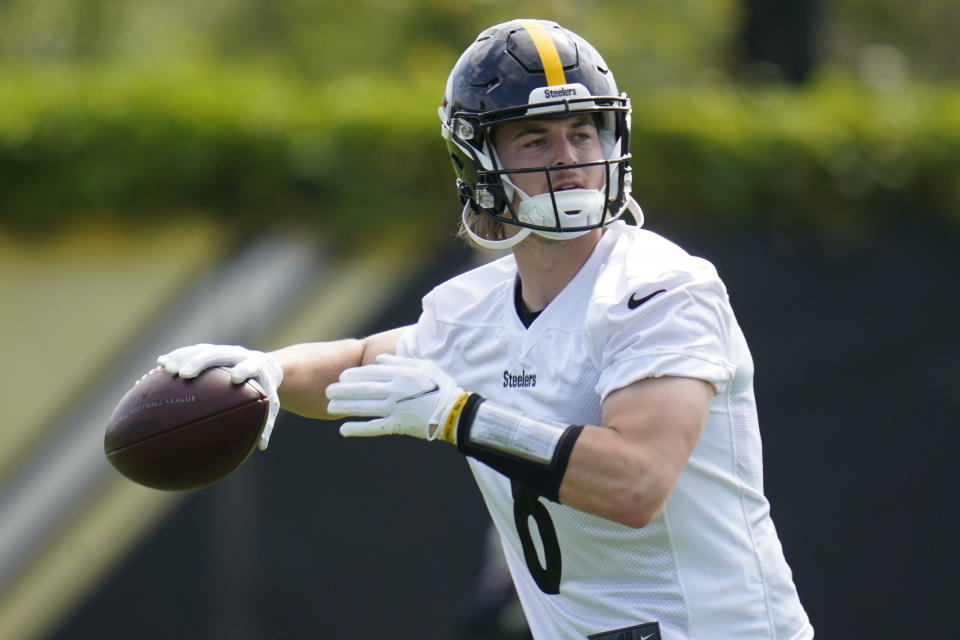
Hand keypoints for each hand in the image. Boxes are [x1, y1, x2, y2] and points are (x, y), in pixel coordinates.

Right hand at [157, 344, 283, 449]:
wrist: (265, 366)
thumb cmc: (265, 390)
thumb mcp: (271, 405)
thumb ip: (267, 423)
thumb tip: (261, 446)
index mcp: (256, 366)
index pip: (250, 365)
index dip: (243, 370)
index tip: (235, 378)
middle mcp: (238, 354)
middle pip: (218, 354)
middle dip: (200, 362)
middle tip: (185, 375)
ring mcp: (222, 351)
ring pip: (201, 350)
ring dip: (183, 358)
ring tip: (167, 369)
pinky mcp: (211, 350)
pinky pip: (191, 351)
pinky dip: (176, 356)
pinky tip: (160, 363)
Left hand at [326, 354, 467, 442]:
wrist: (454, 412)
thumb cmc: (441, 386)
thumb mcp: (423, 366)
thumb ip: (399, 362)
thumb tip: (380, 359)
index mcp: (400, 375)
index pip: (370, 373)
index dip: (353, 375)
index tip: (341, 376)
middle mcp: (394, 391)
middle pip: (363, 389)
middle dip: (343, 390)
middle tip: (328, 391)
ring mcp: (395, 409)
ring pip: (364, 407)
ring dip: (345, 407)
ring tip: (330, 407)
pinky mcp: (397, 426)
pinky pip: (373, 427)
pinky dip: (358, 428)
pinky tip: (343, 429)